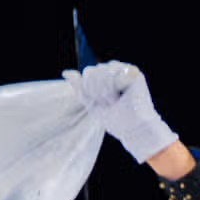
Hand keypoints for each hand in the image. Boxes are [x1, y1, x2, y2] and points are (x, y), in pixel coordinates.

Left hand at [62, 61, 176, 164]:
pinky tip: (120, 96)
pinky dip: (112, 87)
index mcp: (106, 76)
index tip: (102, 104)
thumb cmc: (116, 120)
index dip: (89, 91)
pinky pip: (112, 73)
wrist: (134, 129)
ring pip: (100, 71)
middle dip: (96, 92)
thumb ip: (80, 88)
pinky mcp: (134, 74)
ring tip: (115, 101)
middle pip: (91, 71)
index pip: (87, 74)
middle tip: (109, 104)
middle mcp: (115, 70)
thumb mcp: (92, 104)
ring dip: (104, 91)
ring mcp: (125, 70)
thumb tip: (65, 72)